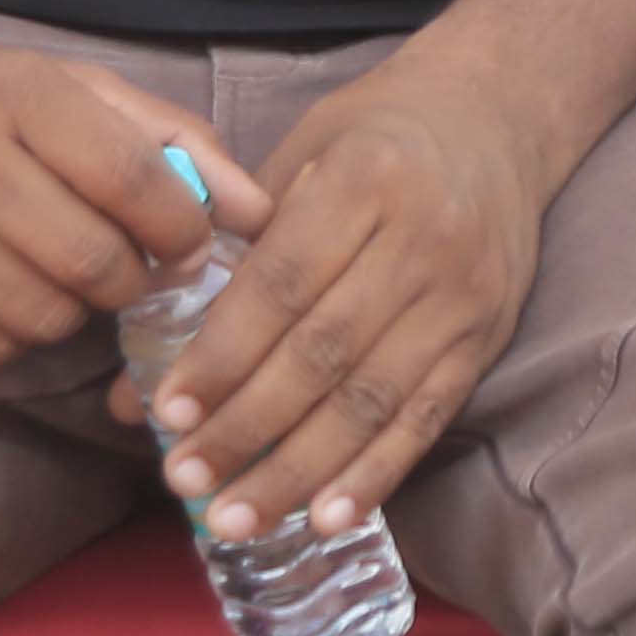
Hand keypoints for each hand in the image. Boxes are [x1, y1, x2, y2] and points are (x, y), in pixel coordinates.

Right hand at [0, 12, 264, 373]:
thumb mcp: (61, 84)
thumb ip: (168, 139)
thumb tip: (258, 211)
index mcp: (19, 93)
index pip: (135, 180)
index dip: (183, 228)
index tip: (188, 241)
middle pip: (96, 263)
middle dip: (134, 280)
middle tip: (131, 267)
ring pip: (46, 316)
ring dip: (75, 311)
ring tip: (60, 272)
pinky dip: (15, 334)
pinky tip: (6, 290)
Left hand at [115, 46, 550, 539]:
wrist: (496, 116)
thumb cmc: (375, 135)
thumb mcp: (301, 155)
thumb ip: (227, 254)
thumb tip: (139, 376)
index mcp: (363, 179)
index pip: (282, 285)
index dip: (222, 356)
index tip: (167, 414)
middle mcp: (421, 241)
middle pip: (322, 354)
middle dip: (245, 427)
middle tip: (184, 479)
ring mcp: (460, 299)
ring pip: (371, 400)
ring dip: (298, 470)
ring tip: (235, 518)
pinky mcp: (486, 341)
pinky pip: (426, 421)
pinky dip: (373, 476)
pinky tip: (323, 518)